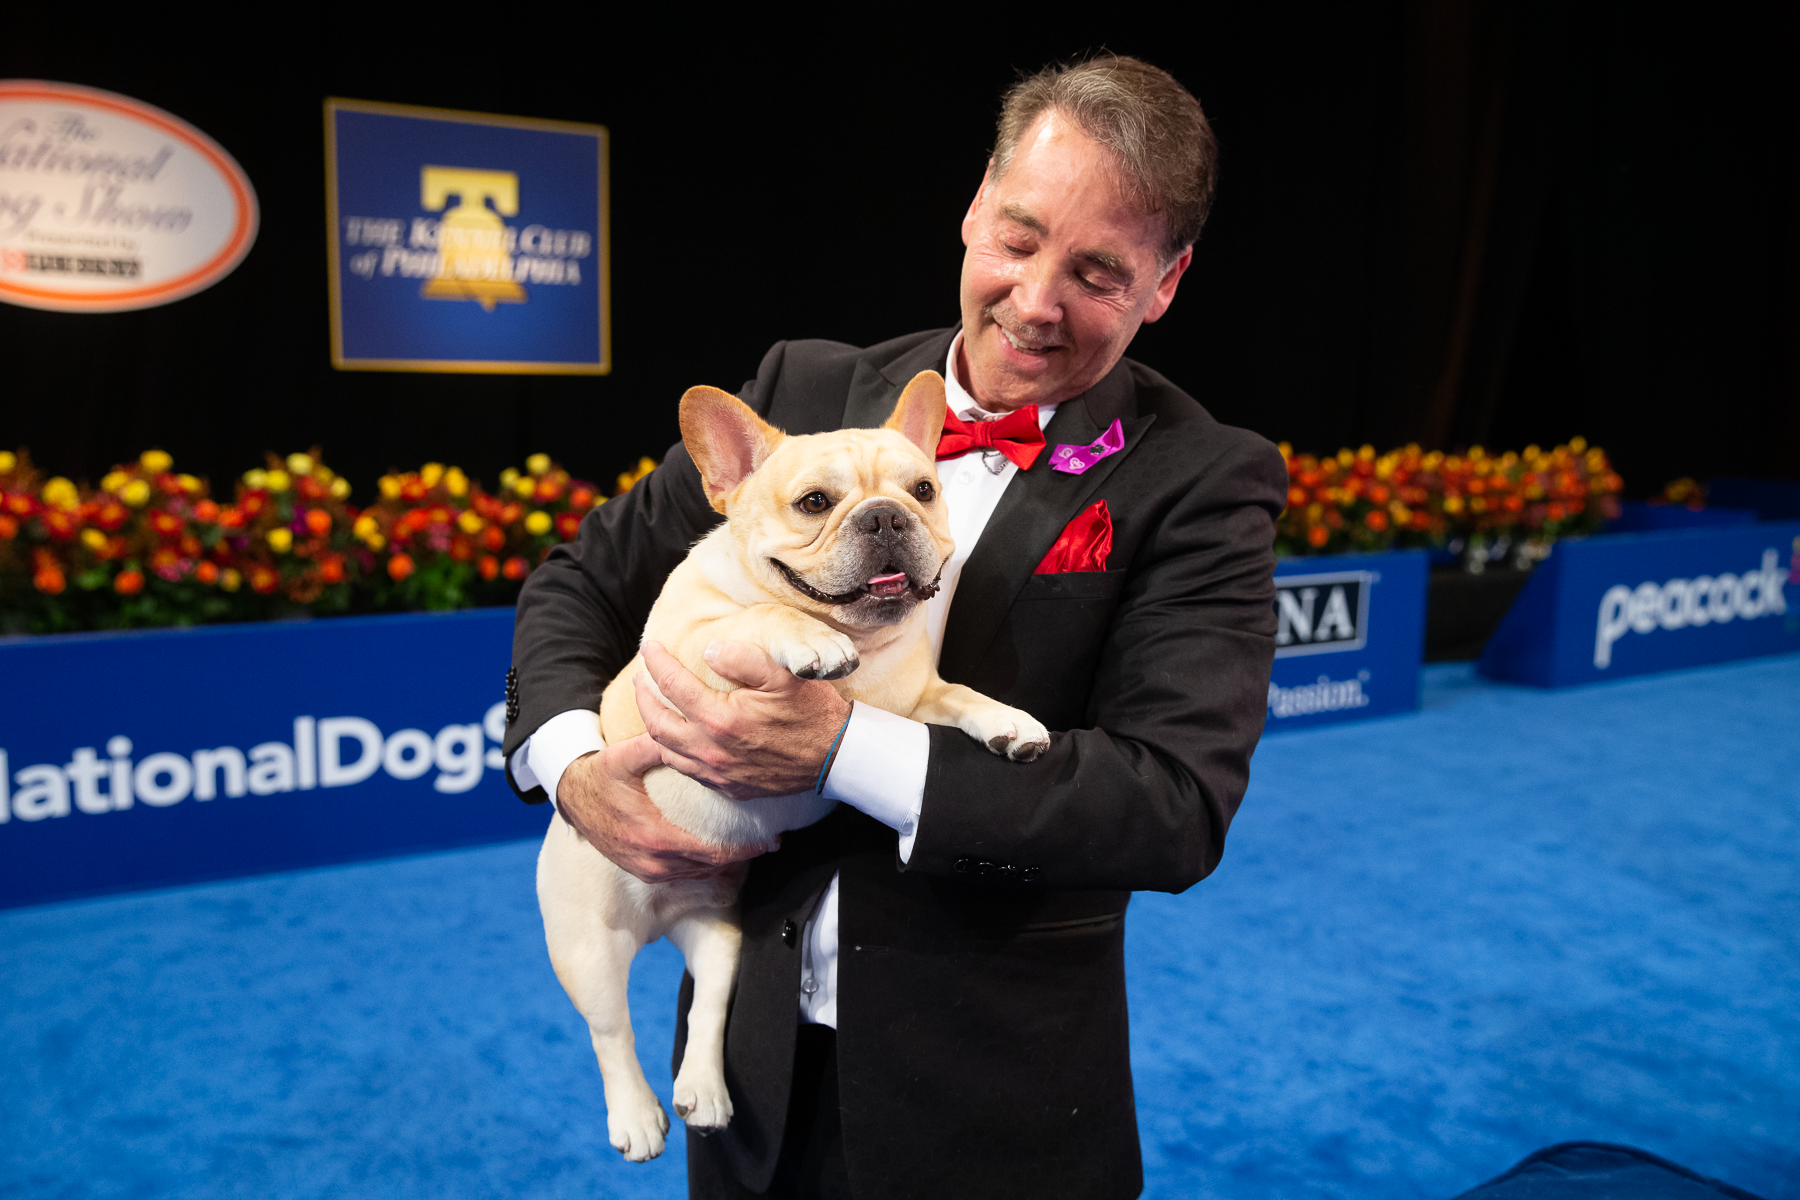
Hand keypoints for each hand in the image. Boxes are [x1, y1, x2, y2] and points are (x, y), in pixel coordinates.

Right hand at [556, 736, 761, 882]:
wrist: (573, 798)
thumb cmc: (602, 776)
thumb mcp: (624, 757)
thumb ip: (655, 746)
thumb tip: (684, 729)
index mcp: (653, 835)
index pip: (710, 852)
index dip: (743, 848)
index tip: (767, 839)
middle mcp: (651, 860)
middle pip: (710, 867)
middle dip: (741, 856)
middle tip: (769, 842)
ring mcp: (646, 870)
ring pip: (698, 874)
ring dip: (724, 863)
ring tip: (749, 846)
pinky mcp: (643, 872)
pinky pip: (683, 875)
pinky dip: (704, 866)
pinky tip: (719, 853)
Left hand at [636, 639, 851, 800]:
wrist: (836, 757)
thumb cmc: (811, 712)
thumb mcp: (783, 675)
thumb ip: (743, 658)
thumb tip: (709, 650)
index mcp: (720, 719)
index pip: (672, 685)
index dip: (656, 662)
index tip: (649, 646)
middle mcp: (711, 750)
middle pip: (657, 722)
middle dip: (643, 695)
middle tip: (641, 676)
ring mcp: (718, 773)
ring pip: (666, 751)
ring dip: (652, 725)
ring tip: (652, 704)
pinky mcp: (728, 787)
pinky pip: (687, 771)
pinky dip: (673, 751)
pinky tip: (677, 738)